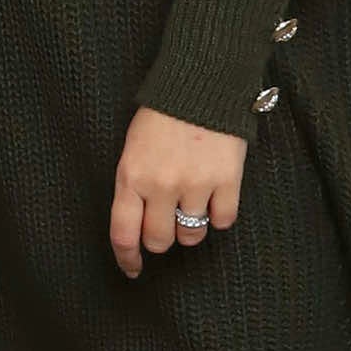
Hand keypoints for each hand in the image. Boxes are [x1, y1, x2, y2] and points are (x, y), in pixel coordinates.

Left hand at [110, 105, 246, 277]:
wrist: (201, 80)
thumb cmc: (162, 113)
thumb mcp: (134, 146)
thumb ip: (134, 184)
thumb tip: (140, 224)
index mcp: (132, 175)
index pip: (124, 233)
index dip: (127, 258)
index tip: (133, 269)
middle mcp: (161, 185)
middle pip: (160, 241)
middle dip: (163, 236)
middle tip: (168, 219)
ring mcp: (196, 184)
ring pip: (192, 235)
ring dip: (192, 225)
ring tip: (193, 199)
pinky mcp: (227, 180)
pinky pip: (223, 221)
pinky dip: (219, 214)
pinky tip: (215, 194)